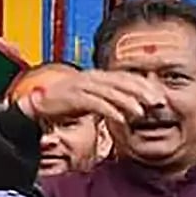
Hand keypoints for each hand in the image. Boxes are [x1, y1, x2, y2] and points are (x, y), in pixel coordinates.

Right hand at [17, 70, 161, 125]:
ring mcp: (81, 86)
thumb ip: (106, 99)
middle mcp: (91, 77)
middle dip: (142, 91)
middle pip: (122, 81)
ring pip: (110, 91)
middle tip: (158, 102)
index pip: (126, 77)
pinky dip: (109, 110)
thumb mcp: (88, 99)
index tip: (159, 95)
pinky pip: (95, 103)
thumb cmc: (63, 104)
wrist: (36, 106)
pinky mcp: (72, 97)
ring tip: (142, 112)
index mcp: (96, 76)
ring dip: (128, 102)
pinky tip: (121, 119)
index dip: (144, 85)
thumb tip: (126, 107)